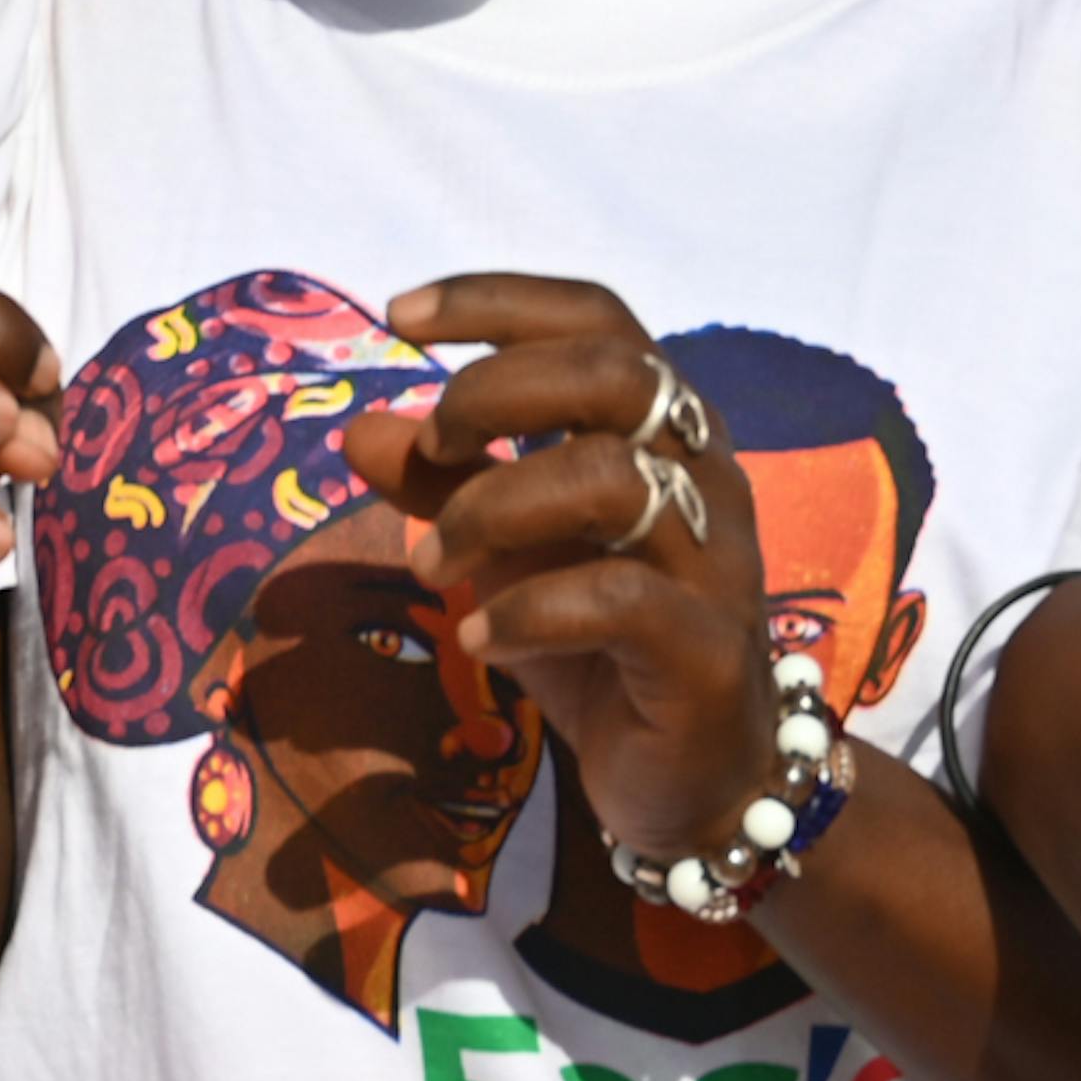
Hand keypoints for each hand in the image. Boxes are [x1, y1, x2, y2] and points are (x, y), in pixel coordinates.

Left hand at [349, 274, 785, 865]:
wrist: (689, 779)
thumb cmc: (598, 647)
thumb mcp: (506, 555)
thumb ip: (445, 488)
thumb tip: (361, 430)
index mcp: (661, 432)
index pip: (597, 319)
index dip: (498, 301)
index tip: (398, 316)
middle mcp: (705, 476)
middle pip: (613, 373)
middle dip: (496, 394)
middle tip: (432, 449)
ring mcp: (719, 561)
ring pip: (615, 478)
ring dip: (492, 509)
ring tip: (432, 565)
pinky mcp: (710, 650)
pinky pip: (620, 600)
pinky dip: (528, 610)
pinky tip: (478, 636)